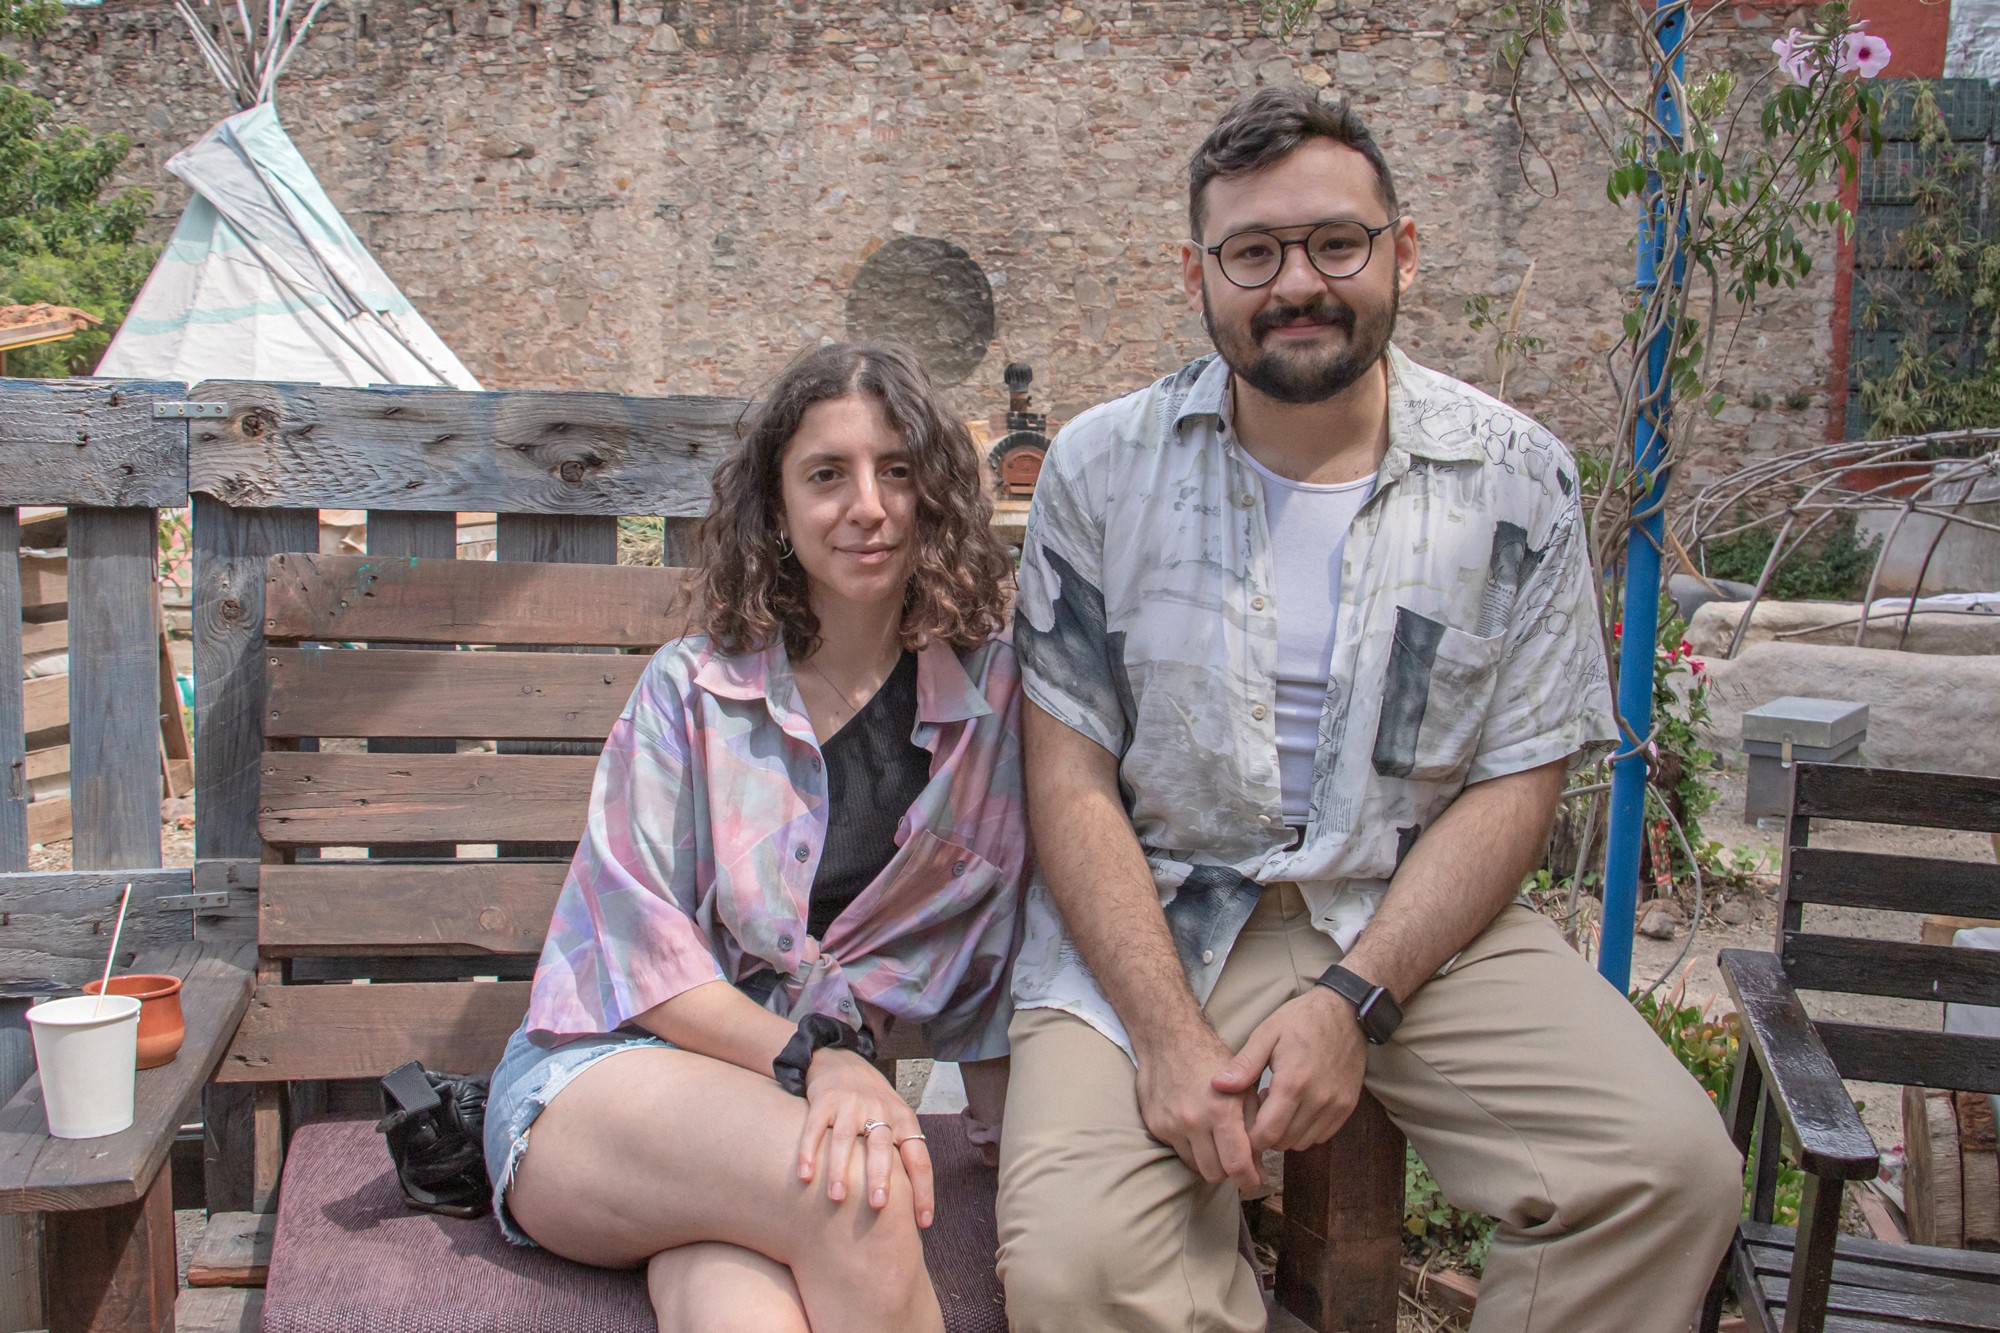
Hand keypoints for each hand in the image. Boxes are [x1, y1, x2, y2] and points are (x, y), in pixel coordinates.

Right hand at [795, 1050, 935, 1227]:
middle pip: (882, 1146)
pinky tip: (805, 1175)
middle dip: (880, 1176)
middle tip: (879, 1205)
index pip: (919, 1158)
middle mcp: (880, 1110)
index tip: (924, 1222)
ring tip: (837, 1198)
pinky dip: (808, 1151)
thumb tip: (912, 1208)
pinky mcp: (824, 1101)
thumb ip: (903, 1155)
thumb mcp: (897, 1121)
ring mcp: (851, 1104)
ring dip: (841, 1169)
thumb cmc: (874, 1104)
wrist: (843, 1062)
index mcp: (904, 1120)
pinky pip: (814, 1128)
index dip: (924, 1190)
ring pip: (845, 1139)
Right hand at [1133, 1024, 1262, 1192]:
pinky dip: (1189, 1147)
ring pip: (1194, 1166)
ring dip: (1208, 1161)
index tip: (1253, 1180)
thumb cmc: (1213, 1060)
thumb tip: (1259, 1166)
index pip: (1236, 1165)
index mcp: (1221, 1111)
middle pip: (1214, 1173)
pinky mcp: (1155, 1125)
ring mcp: (1171, 1124)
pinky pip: (1177, 1151)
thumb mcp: (1243, 1087)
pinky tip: (1195, 1129)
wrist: (1169, 1039)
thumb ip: (1255, 1126)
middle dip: (1228, 1171)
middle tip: (1235, 1160)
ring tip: (1215, 1143)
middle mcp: (1194, 1121)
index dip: (1248, 1179)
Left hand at [1211, 987, 1366, 1152]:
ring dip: (1286, 1132)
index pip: (1267, 1134)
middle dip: (1266, 1134)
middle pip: (1283, 1142)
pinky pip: (1322, 1135)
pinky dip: (1306, 1129)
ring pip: (1303, 1142)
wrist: (1345, 1011)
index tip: (1242, 1123)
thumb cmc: (1300, 1020)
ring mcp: (1336, 1105)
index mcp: (1293, 1082)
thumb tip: (1217, 1086)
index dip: (1249, 1137)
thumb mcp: (1266, 1034)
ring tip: (1279, 1104)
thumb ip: (1243, 1064)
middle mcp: (1318, 1099)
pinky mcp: (1347, 1107)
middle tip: (1260, 1108)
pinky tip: (1298, 1106)